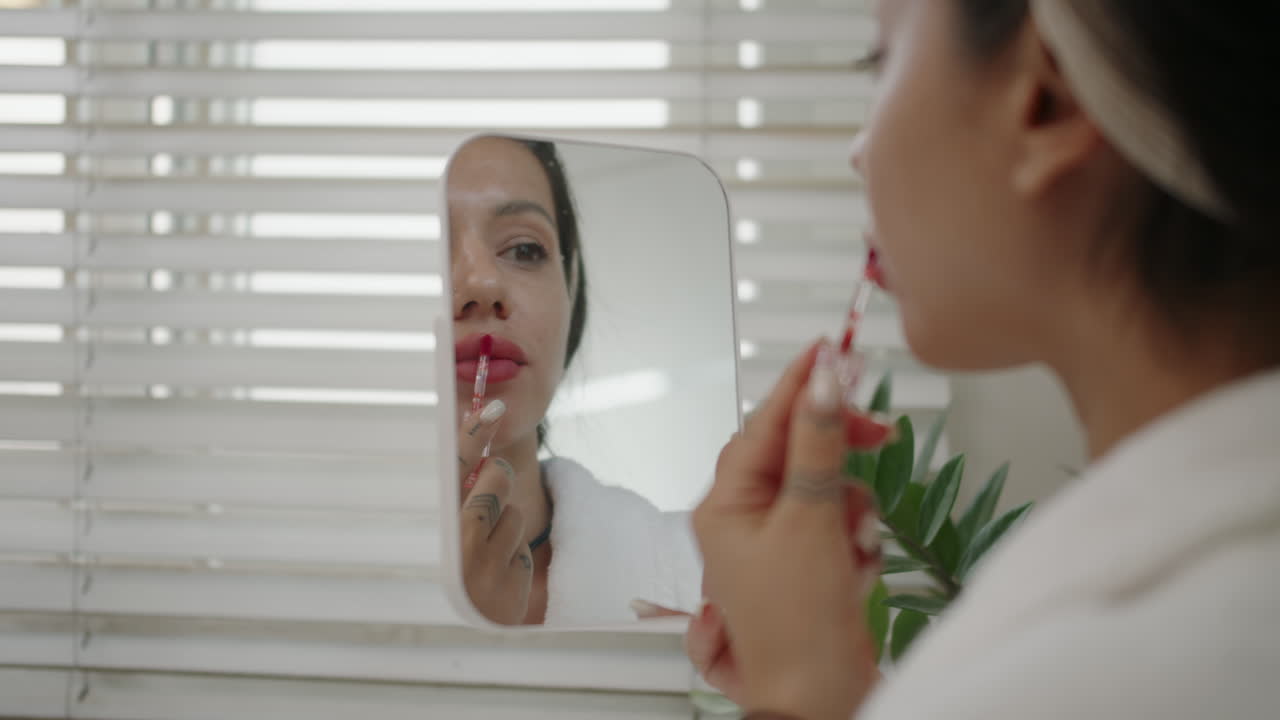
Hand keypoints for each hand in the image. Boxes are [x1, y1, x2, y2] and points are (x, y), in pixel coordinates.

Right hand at [458, 401, 532, 624]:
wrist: (472, 620)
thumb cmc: (462, 560)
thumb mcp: (457, 525)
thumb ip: (466, 487)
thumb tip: (480, 434)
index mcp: (440, 521)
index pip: (456, 467)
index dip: (473, 433)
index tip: (493, 406)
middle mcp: (457, 543)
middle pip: (497, 476)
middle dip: (500, 479)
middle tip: (488, 503)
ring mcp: (483, 565)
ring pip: (516, 513)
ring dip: (510, 527)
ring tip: (491, 549)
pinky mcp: (509, 582)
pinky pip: (525, 546)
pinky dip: (517, 554)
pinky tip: (502, 571)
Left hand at [687, 340, 891, 719]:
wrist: (818, 695)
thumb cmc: (797, 622)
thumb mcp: (809, 518)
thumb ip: (817, 445)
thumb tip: (821, 383)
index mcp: (724, 503)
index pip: (763, 424)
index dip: (799, 385)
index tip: (828, 350)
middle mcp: (741, 518)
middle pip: (793, 452)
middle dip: (835, 452)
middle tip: (872, 433)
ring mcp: (773, 542)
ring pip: (823, 487)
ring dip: (849, 506)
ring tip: (852, 539)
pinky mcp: (805, 563)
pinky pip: (835, 522)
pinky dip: (853, 535)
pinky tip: (854, 563)